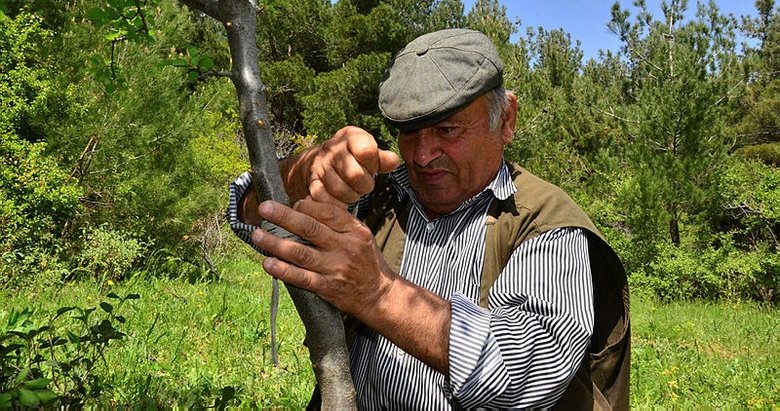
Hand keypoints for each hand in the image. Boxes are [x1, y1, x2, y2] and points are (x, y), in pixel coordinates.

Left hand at [251, 198, 397, 318]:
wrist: (378, 295)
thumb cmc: (366, 261)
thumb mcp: (361, 234)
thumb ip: (338, 218)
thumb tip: (307, 201)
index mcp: (354, 231)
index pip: (327, 212)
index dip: (305, 206)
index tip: (292, 204)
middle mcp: (345, 247)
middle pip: (310, 228)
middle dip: (284, 217)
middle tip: (264, 208)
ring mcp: (335, 268)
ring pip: (301, 253)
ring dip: (276, 243)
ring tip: (257, 235)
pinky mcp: (327, 287)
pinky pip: (302, 278)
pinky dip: (283, 271)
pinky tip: (268, 264)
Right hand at [304, 126, 399, 207]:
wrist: (320, 161)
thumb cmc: (353, 157)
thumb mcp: (369, 153)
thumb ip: (383, 159)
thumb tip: (394, 161)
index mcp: (350, 136)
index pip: (367, 152)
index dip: (373, 165)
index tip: (371, 167)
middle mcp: (332, 148)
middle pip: (356, 175)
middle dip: (365, 185)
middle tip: (364, 185)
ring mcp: (320, 166)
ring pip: (342, 191)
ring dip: (352, 196)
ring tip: (353, 191)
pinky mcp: (312, 182)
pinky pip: (326, 199)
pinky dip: (338, 204)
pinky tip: (342, 199)